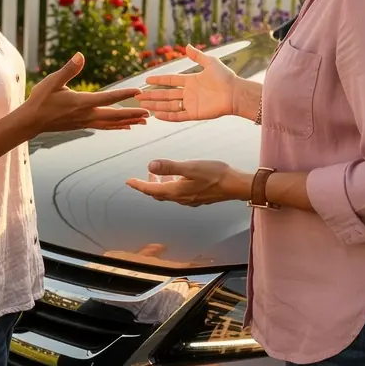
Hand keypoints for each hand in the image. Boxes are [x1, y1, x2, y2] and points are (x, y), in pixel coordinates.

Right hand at [25, 53, 149, 133]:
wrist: (31, 121)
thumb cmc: (41, 99)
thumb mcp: (52, 81)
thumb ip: (68, 69)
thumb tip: (80, 55)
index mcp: (81, 102)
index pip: (108, 98)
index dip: (124, 94)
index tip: (139, 92)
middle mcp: (86, 114)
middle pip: (114, 115)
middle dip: (132, 114)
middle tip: (149, 113)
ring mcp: (85, 122)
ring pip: (111, 123)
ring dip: (127, 121)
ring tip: (143, 122)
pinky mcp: (82, 125)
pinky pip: (104, 126)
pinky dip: (116, 126)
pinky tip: (124, 126)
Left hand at [126, 159, 251, 205]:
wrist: (235, 185)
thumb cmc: (215, 174)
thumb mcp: (190, 167)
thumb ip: (170, 166)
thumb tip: (150, 165)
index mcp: (176, 192)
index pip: (151, 190)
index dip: (139, 185)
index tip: (128, 181)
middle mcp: (181, 199)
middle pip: (158, 194)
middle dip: (148, 185)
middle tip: (142, 176)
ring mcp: (190, 200)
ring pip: (169, 194)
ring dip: (161, 185)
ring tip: (159, 172)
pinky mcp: (197, 197)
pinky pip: (179, 193)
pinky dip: (172, 185)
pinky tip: (178, 177)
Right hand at [136, 45, 239, 121]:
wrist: (235, 93)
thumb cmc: (225, 77)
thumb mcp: (210, 62)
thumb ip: (197, 56)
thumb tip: (187, 46)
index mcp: (191, 81)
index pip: (170, 80)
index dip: (159, 80)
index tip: (147, 80)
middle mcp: (189, 93)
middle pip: (166, 94)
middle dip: (152, 95)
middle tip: (139, 96)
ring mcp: (191, 104)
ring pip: (169, 105)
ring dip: (156, 105)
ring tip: (143, 105)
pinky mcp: (194, 114)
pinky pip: (178, 116)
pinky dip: (167, 116)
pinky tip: (157, 116)